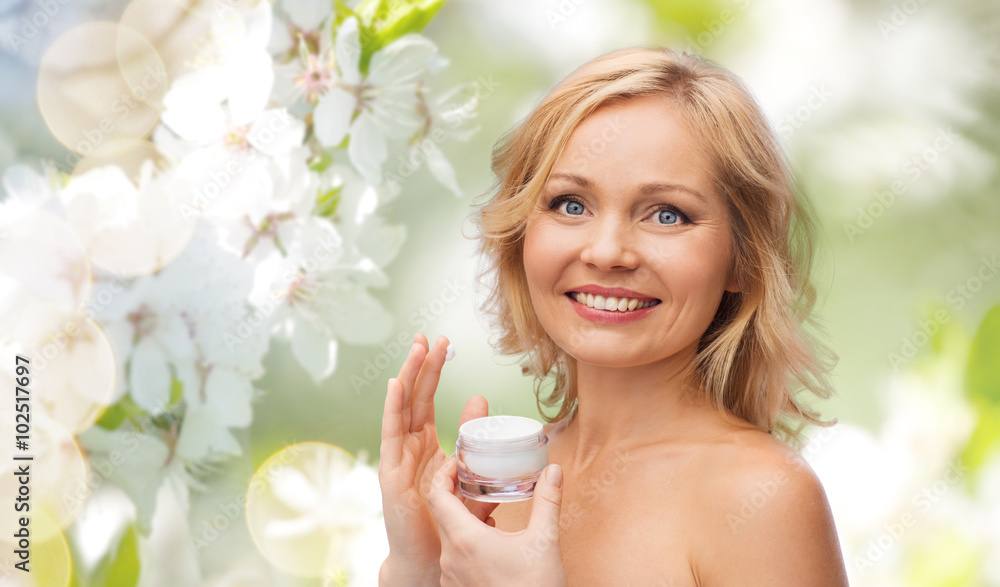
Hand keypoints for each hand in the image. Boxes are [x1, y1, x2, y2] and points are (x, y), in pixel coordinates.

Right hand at [378, 333, 498, 584]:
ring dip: (409, 377)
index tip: (445, 344)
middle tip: (431, 336)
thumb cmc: (447, 522)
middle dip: (422, 365)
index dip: (434, 370)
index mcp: (424, 444)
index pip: (427, 398)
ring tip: (417, 348)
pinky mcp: (390, 473)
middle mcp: (408, 446)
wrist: (431, 559)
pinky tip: (395, 385)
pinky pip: (390, 435)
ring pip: (401, 408)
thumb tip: (483, 405)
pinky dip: (392, 408)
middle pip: (413, 396)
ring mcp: (397, 457)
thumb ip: (473, 444)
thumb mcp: (469, 475)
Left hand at [427, 457, 568, 586]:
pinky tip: (491, 536)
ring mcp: (453, 577)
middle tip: (475, 476)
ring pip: (450, 536)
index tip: (457, 461)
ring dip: (465, 517)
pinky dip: (468, 539)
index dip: (443, 474)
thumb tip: (553, 471)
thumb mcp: (544, 542)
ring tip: (489, 505)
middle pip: (442, 514)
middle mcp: (451, 558)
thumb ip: (547, 501)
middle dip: (458, 493)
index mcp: (465, 540)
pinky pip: (456, 556)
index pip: (437, 496)